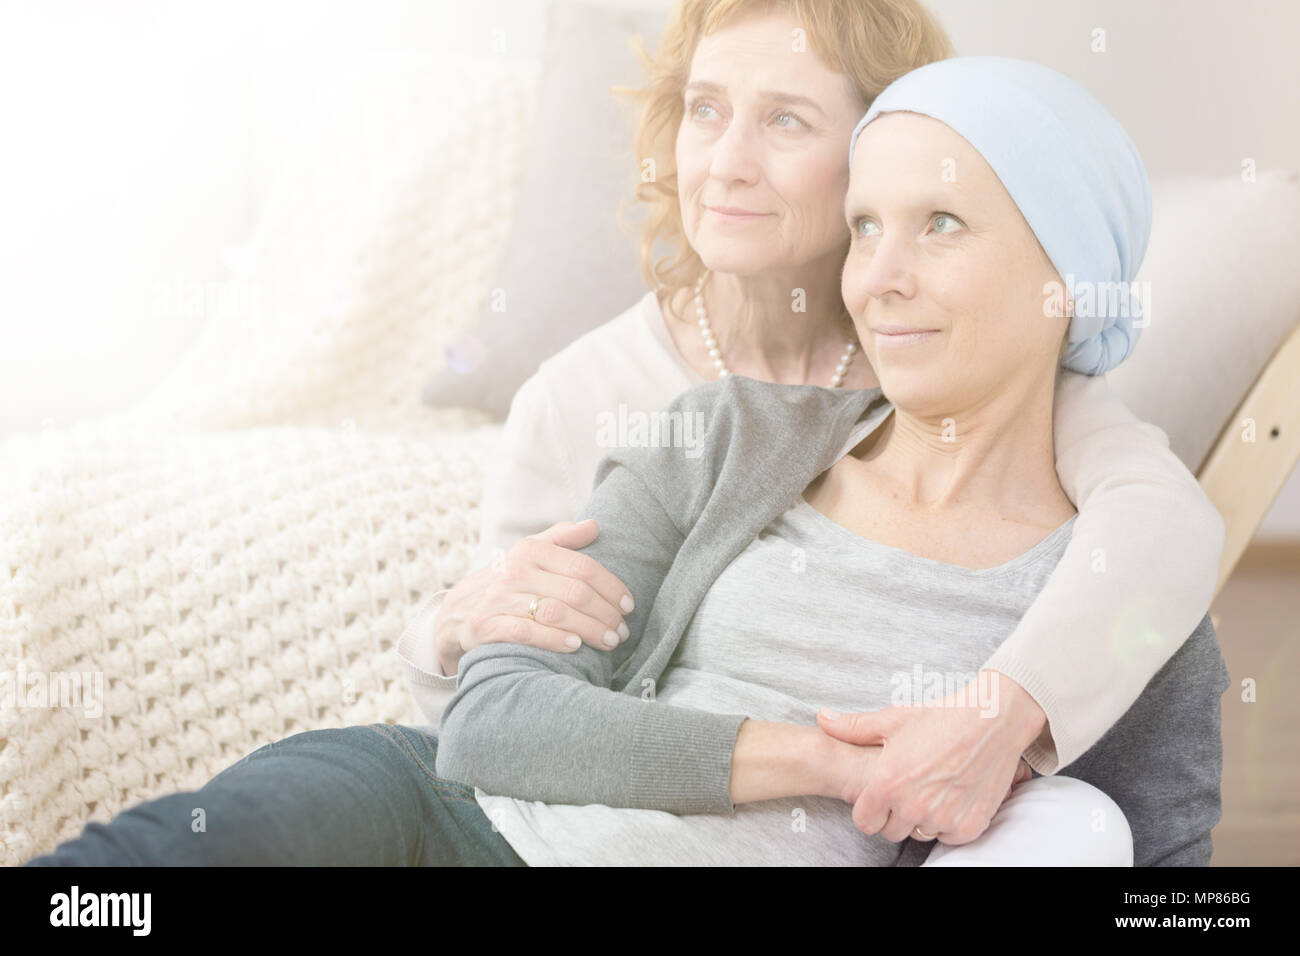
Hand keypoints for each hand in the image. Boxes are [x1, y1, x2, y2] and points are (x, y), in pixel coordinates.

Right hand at [434, 519, 635, 675]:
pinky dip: (555, 640)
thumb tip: (594, 525)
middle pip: (575, 593)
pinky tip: (576, 646)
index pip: (583, 567)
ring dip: (589, 630)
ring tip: (609, 641)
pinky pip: (528, 633)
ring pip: (556, 613)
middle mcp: (514, 571)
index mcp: (530, 550)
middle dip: (605, 614)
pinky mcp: (486, 626)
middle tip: (622, 631)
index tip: (628, 605)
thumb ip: (561, 538)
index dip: (611, 587)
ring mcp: (499, 599)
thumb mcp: (528, 553)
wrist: (456, 612)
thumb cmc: (506, 582)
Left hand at [817, 673, 1045, 843]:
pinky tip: (952, 796)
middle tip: (909, 790)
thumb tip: (821, 718)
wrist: (991, 720)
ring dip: (922, 819)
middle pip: (891, 832)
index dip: (869, 810)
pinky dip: (949, 821)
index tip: (880, 797)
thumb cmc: (939, 717)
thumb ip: (853, 727)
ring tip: (931, 789)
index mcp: (887, 785)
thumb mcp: (892, 719)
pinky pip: (948, 836)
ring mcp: (942, 819)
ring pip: (920, 833)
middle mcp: (913, 808)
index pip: (864, 822)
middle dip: (895, 815)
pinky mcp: (969, 826)